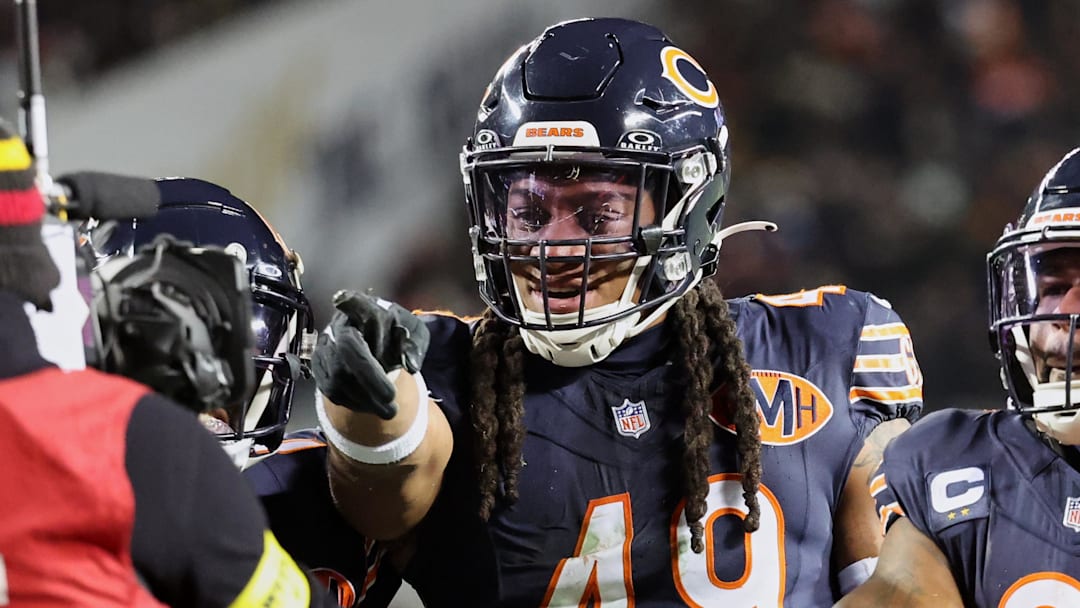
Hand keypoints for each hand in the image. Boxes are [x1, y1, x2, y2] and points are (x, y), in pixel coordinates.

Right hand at [311, 290, 429, 419]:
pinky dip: (355, 403)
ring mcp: (325, 349)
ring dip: (365, 398)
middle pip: (347, 348)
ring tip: (389, 411)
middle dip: (370, 377)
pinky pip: (333, 391)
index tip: (342, 299)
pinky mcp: (320, 370)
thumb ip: (415, 345)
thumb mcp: (412, 334)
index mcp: (364, 310)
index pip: (355, 302)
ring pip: (338, 376)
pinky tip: (372, 406)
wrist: (374, 344)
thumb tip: (411, 365)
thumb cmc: (394, 335)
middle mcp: (339, 327)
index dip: (348, 301)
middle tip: (391, 397)